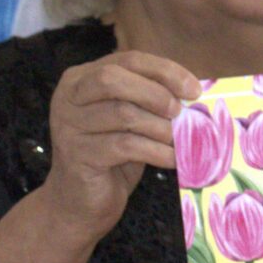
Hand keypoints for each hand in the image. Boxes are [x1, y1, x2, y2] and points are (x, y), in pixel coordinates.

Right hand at [31, 50, 197, 243]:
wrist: (82, 202)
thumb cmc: (114, 157)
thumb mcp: (133, 121)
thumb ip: (151, 100)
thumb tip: (194, 91)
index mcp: (82, 78)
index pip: (128, 60)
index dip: (165, 71)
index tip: (194, 89)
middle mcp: (68, 96)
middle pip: (114, 79)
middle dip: (156, 94)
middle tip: (180, 113)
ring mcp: (68, 125)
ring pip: (122, 114)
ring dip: (160, 128)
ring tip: (178, 141)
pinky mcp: (76, 154)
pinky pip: (124, 146)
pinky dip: (156, 151)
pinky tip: (171, 159)